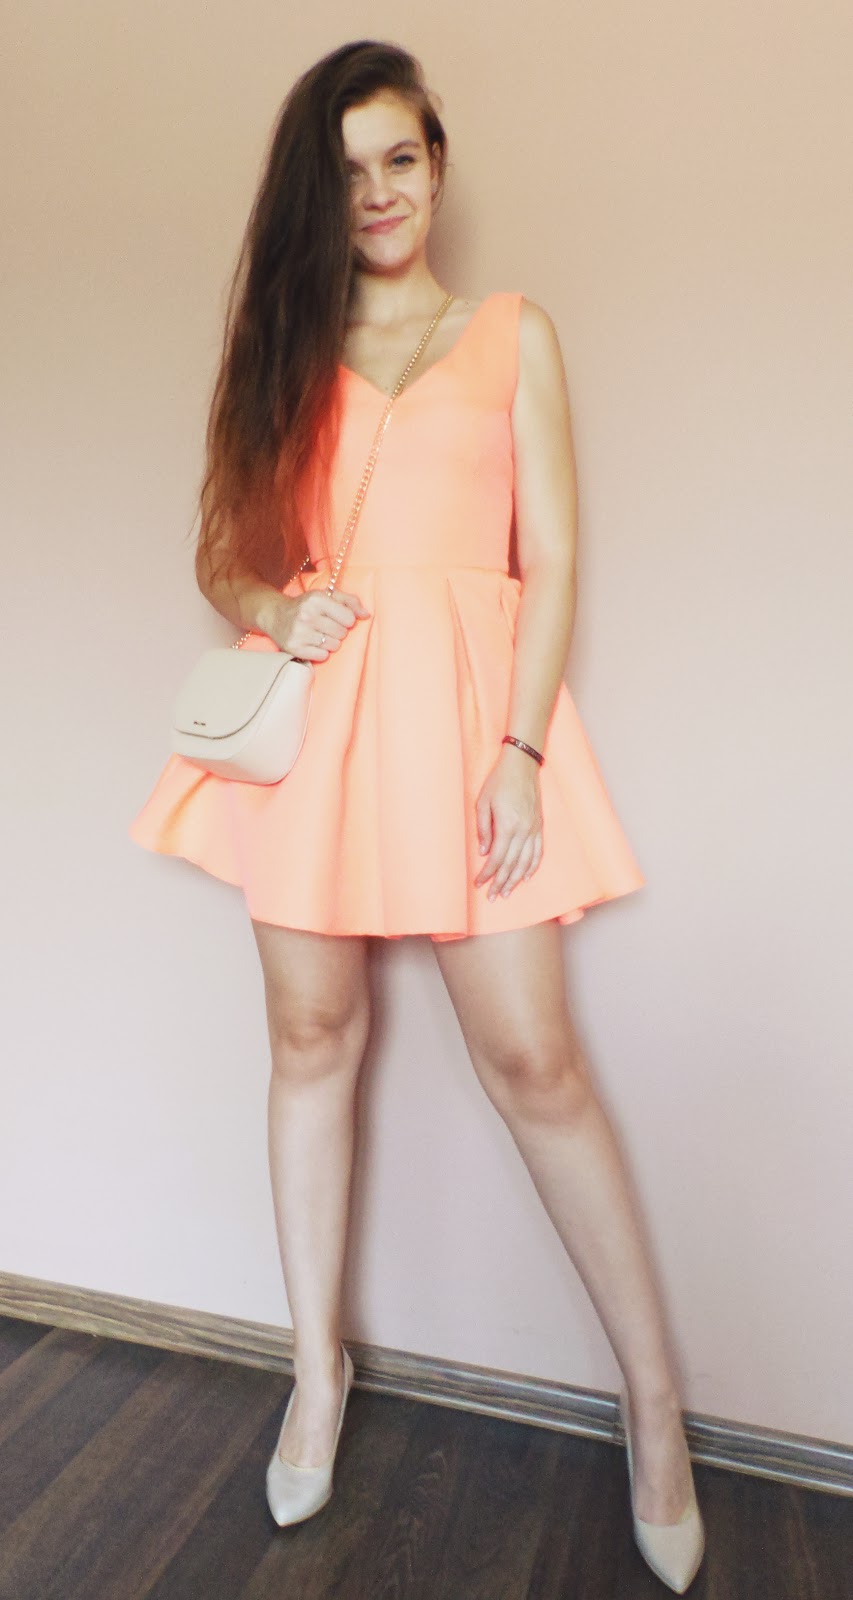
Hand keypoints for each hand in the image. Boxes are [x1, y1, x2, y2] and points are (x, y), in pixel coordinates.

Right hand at [263, 588, 370, 659]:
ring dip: (329, 642)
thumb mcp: (327, 596)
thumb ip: (350, 602)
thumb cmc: (306, 605)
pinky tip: (312, 643)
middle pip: (342, 634)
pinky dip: (320, 652)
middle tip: (325, 626)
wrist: (274, 615)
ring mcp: (299, 633)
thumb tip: (367, 615)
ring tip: (318, 634)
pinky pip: (322, 656)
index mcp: (317, 599)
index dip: (346, 620)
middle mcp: (307, 615)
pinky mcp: (294, 648)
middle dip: (338, 631)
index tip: (337, 617)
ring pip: (333, 646)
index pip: (349, 619)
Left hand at [474, 744, 543, 899]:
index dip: (488, 873)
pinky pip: (538, 851)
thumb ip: (483, 829)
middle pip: (511, 864)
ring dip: (516, 879)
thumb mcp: (482, 803)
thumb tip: (483, 853)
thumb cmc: (499, 781)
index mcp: (507, 825)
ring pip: (526, 862)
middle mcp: (523, 830)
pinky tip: (526, 877)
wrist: (522, 765)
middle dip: (501, 882)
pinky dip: (532, 866)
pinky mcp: (539, 825)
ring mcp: (534, 828)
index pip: (497, 858)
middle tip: (493, 897)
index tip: (479, 884)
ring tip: (508, 892)